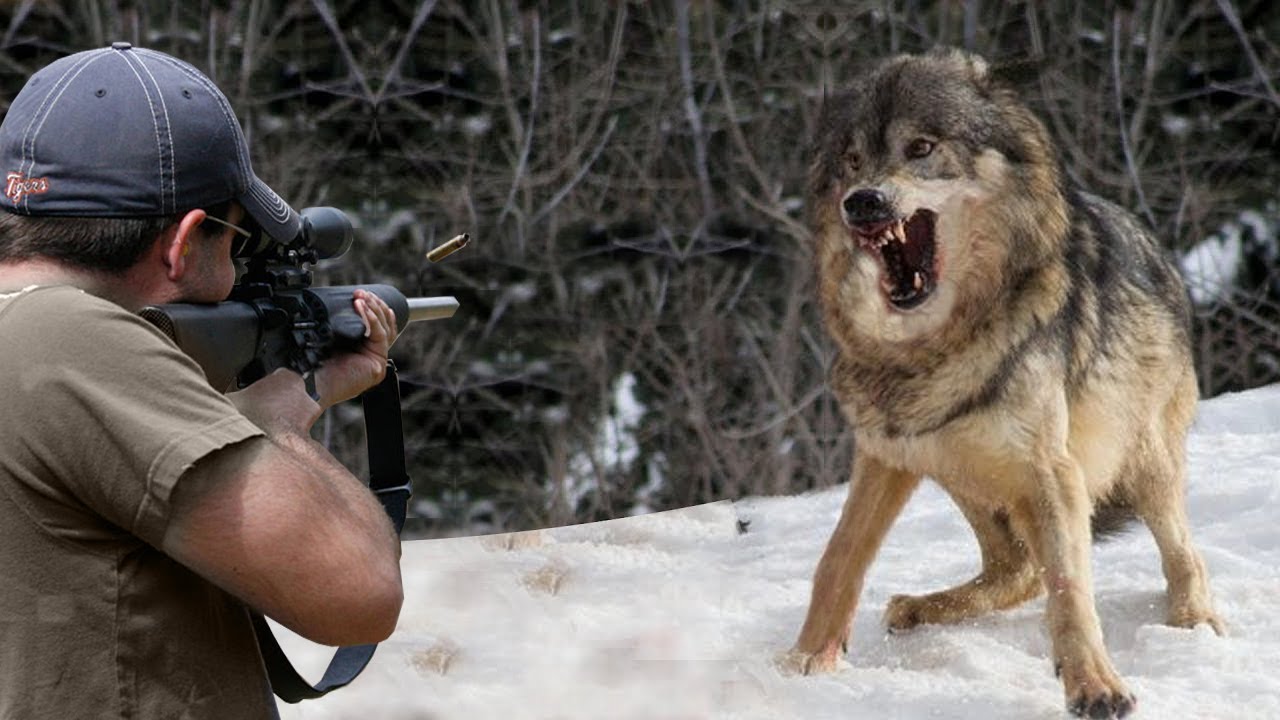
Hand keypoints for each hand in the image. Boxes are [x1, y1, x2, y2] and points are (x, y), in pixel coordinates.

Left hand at [312, 289, 399, 407]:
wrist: (306, 382)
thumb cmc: (310, 364)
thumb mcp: (328, 336)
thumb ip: (340, 324)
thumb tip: (347, 302)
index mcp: (358, 352)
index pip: (374, 327)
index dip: (372, 308)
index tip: (362, 294)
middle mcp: (368, 358)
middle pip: (384, 325)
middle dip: (374, 305)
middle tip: (361, 292)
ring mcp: (375, 362)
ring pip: (386, 329)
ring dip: (374, 308)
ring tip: (362, 296)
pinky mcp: (377, 365)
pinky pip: (381, 335)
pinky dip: (372, 319)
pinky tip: (362, 307)